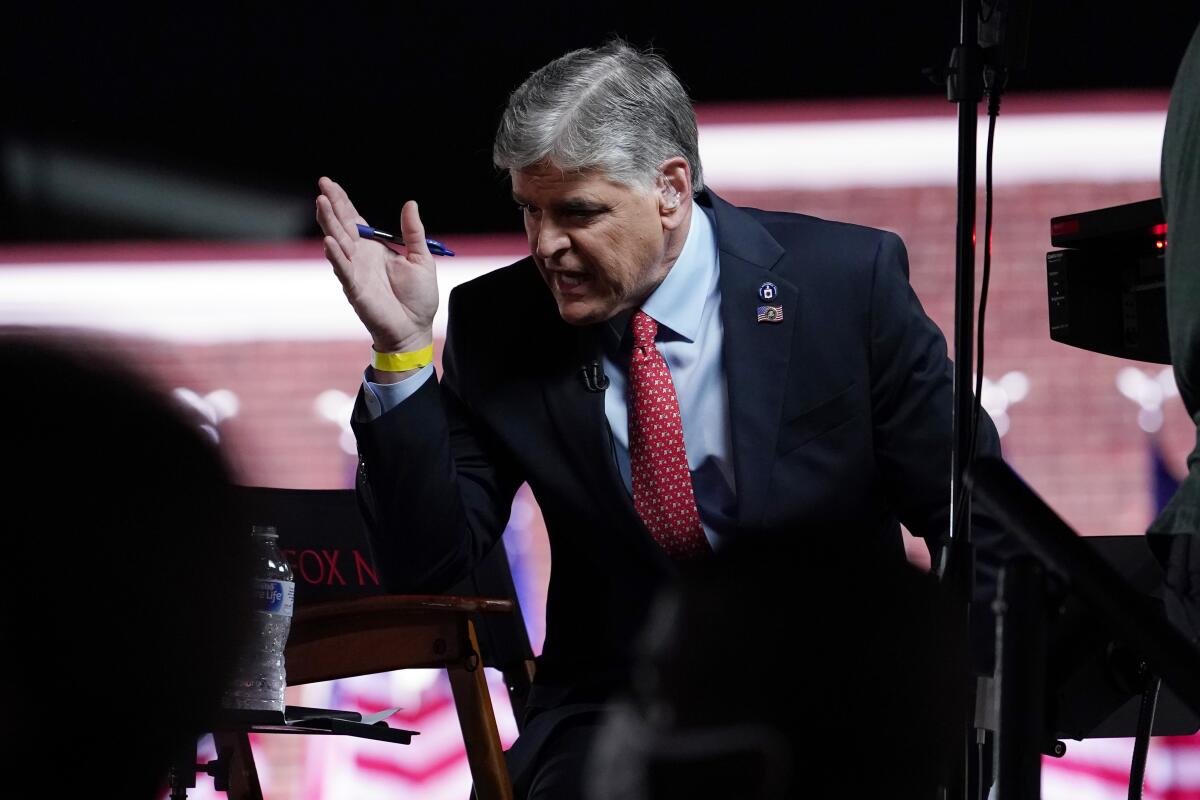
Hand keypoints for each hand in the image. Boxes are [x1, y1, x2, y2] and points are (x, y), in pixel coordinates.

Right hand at [316, 177, 437, 352]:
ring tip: (320, 203)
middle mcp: (360, 256)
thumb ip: (413, 232)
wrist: (415, 328)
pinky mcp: (355, 288)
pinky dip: (335, 255)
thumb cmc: (418, 298)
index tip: (329, 183)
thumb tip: (410, 204)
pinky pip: (343, 269)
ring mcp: (355, 271)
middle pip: (342, 225)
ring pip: (338, 242)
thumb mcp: (421, 258)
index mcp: (375, 248)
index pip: (354, 219)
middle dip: (331, 205)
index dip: (342, 201)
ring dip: (329, 223)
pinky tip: (328, 241)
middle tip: (322, 185)